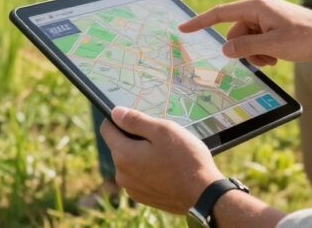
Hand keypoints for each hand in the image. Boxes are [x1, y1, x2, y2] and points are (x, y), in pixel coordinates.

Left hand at [99, 107, 223, 213]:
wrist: (204, 195)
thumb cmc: (185, 159)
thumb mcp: (163, 131)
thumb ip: (135, 120)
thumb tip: (115, 113)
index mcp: (123, 154)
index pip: (107, 128)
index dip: (119, 119)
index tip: (137, 118)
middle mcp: (122, 174)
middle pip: (119, 146)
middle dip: (134, 138)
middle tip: (159, 137)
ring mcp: (132, 188)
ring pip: (130, 161)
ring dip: (142, 154)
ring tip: (166, 154)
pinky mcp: (143, 197)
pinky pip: (139, 177)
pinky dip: (148, 170)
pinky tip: (167, 169)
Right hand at [178, 0, 311, 66]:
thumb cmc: (307, 38)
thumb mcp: (273, 45)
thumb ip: (245, 47)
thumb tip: (225, 49)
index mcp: (256, 6)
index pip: (220, 13)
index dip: (200, 21)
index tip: (183, 28)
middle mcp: (260, 8)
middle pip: (236, 32)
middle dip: (243, 49)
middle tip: (263, 59)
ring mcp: (268, 18)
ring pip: (247, 39)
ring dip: (255, 52)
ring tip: (273, 58)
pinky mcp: (276, 27)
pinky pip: (259, 41)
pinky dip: (264, 51)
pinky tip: (278, 57)